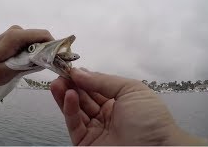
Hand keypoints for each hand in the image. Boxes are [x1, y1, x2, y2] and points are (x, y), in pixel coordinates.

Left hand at [0, 25, 52, 85]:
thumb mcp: (3, 73)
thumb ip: (22, 66)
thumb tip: (42, 61)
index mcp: (15, 37)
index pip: (42, 35)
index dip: (53, 45)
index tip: (57, 59)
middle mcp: (18, 30)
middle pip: (42, 36)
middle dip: (49, 49)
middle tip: (50, 64)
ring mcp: (18, 31)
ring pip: (39, 39)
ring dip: (43, 50)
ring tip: (39, 64)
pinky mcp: (19, 34)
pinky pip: (34, 40)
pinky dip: (37, 49)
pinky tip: (32, 60)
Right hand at [50, 68, 192, 145]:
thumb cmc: (150, 119)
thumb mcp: (131, 90)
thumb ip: (103, 80)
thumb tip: (79, 72)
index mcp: (119, 102)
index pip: (96, 88)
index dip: (84, 78)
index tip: (71, 68)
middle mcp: (106, 115)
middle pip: (84, 98)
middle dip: (72, 84)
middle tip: (60, 73)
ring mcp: (96, 129)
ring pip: (76, 110)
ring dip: (65, 95)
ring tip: (57, 82)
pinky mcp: (86, 143)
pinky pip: (75, 124)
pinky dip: (69, 109)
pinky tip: (68, 95)